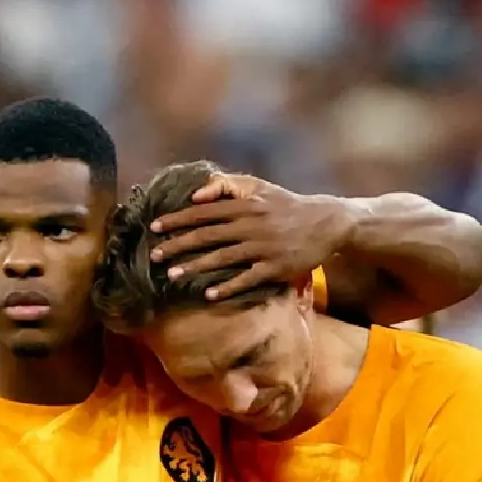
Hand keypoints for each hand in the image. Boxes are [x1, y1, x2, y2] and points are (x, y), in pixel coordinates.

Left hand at [149, 174, 356, 300]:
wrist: (326, 222)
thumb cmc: (287, 205)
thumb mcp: (260, 188)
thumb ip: (228, 187)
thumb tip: (196, 194)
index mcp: (245, 205)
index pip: (204, 212)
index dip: (178, 219)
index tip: (155, 228)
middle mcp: (251, 225)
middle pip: (207, 236)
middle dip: (179, 246)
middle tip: (155, 257)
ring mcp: (262, 248)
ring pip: (223, 258)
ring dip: (196, 267)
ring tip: (173, 276)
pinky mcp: (275, 267)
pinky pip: (247, 279)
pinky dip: (228, 287)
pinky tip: (209, 295)